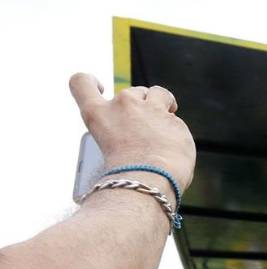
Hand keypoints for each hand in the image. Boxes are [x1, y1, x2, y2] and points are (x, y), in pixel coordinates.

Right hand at [69, 73, 195, 196]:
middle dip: (141, 104)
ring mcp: (151, 110)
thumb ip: (120, 135)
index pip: (81, 82)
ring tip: (170, 112)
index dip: (91, 82)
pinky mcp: (176, 123)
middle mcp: (123, 104)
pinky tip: (175, 152)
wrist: (149, 182)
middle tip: (146, 125)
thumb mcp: (109, 152)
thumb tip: (142, 139)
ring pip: (160, 94)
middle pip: (133, 92)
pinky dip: (177, 136)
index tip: (101, 87)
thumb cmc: (126, 177)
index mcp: (97, 114)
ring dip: (164, 102)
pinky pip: (178, 124)